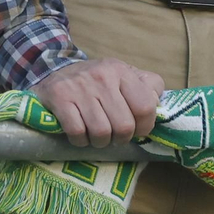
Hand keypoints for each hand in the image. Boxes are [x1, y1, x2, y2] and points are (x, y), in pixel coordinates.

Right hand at [30, 59, 164, 148]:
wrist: (55, 73)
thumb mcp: (125, 76)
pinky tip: (80, 134)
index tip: (136, 130)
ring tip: (96, 135)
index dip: (144, 127)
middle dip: (120, 138)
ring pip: (101, 133)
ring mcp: (79, 86)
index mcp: (121, 71)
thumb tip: (158, 104)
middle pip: (124, 126)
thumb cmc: (97, 82)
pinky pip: (77, 133)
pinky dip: (80, 141)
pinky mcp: (59, 97)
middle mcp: (102, 75)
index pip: (145, 107)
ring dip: (99, 142)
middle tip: (114, 135)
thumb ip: (148, 87)